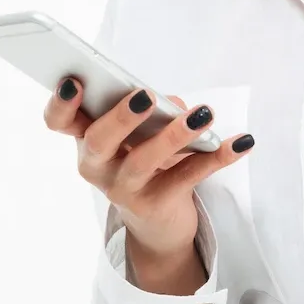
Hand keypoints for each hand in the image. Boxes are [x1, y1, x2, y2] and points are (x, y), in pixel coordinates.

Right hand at [42, 78, 254, 259]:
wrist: (159, 222)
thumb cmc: (146, 159)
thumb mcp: (142, 132)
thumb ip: (154, 110)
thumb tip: (172, 105)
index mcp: (87, 139)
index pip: (60, 122)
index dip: (61, 104)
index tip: (74, 82)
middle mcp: (97, 166)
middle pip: (98, 141)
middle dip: (121, 117)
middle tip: (145, 96)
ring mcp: (123, 189)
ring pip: (144, 161)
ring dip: (175, 134)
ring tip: (203, 114)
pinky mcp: (156, 204)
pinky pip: (189, 176)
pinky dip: (218, 156)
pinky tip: (242, 141)